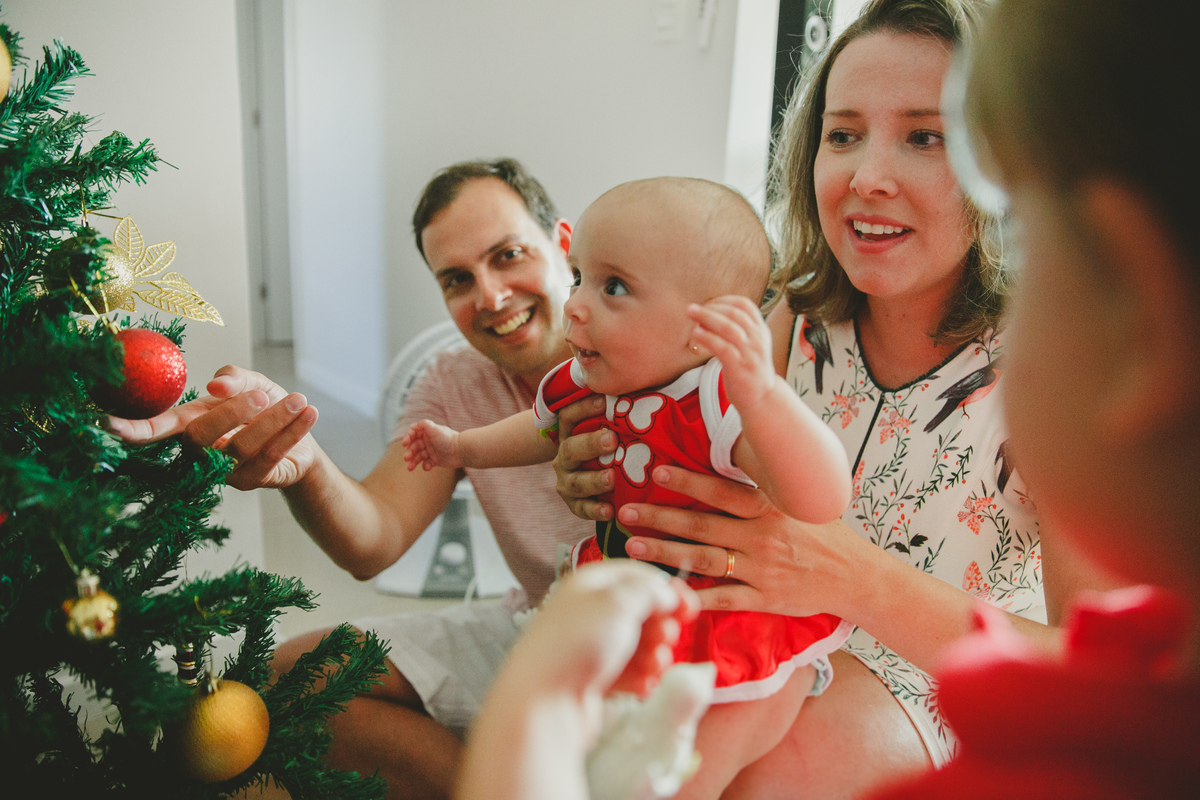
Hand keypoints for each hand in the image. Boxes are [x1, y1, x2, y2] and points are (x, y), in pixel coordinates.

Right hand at [105, 365, 318, 490]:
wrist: (301, 435)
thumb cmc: (265, 406)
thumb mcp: (251, 382)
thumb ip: (234, 378)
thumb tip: (216, 386)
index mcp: (192, 422)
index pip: (159, 428)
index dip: (136, 429)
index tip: (109, 426)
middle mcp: (202, 450)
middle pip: (202, 436)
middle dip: (233, 412)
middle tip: (263, 395)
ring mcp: (224, 471)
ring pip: (243, 447)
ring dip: (274, 420)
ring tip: (298, 399)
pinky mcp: (252, 482)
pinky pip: (270, 459)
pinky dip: (292, 433)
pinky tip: (309, 413)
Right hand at [400, 419, 461, 470]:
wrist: (461, 450)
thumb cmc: (448, 439)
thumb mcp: (435, 429)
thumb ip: (424, 424)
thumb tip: (412, 426)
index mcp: (427, 432)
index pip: (413, 434)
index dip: (407, 438)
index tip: (404, 443)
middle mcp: (428, 441)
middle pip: (414, 446)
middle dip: (409, 452)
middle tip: (406, 458)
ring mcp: (431, 451)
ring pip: (418, 457)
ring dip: (413, 462)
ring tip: (409, 468)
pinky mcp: (435, 460)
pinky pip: (426, 464)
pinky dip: (425, 466)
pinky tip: (428, 466)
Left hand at [511, 561, 698, 705]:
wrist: (542, 703)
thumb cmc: (577, 643)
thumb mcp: (618, 603)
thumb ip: (649, 591)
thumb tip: (666, 593)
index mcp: (590, 584)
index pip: (637, 575)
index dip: (666, 589)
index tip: (690, 607)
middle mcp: (589, 612)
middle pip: (641, 611)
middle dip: (661, 625)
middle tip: (666, 638)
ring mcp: (591, 647)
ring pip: (638, 644)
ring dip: (655, 653)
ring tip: (654, 665)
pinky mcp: (594, 679)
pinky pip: (629, 672)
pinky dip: (642, 677)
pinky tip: (644, 685)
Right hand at [552, 394, 616, 520]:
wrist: (588, 472)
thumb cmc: (609, 442)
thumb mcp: (610, 426)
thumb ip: (620, 411)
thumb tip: (648, 393)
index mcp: (570, 433)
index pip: (569, 416)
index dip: (583, 408)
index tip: (603, 401)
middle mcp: (565, 456)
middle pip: (571, 448)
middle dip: (591, 444)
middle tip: (612, 439)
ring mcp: (567, 480)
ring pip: (575, 482)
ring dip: (593, 480)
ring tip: (612, 478)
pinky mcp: (574, 503)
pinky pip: (581, 508)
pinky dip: (595, 511)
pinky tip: (610, 511)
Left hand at [617, 465, 871, 617]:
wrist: (855, 574)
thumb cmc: (822, 531)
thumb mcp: (797, 499)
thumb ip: (762, 483)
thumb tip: (730, 453)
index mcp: (769, 507)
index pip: (721, 492)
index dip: (687, 482)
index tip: (656, 473)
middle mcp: (762, 536)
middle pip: (702, 526)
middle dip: (660, 518)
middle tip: (625, 513)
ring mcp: (762, 569)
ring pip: (705, 560)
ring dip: (666, 553)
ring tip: (634, 547)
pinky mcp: (764, 598)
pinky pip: (725, 599)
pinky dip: (697, 598)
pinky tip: (668, 594)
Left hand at [689, 295, 775, 414]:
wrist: (762, 399)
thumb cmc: (748, 371)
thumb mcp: (748, 346)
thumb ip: (735, 331)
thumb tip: (704, 317)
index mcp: (761, 330)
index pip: (745, 305)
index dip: (724, 300)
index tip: (707, 303)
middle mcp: (758, 339)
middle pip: (734, 314)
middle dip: (711, 308)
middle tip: (691, 308)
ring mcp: (751, 353)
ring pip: (729, 328)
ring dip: (707, 318)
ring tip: (691, 315)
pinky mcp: (741, 367)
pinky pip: (723, 348)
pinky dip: (708, 338)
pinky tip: (696, 334)